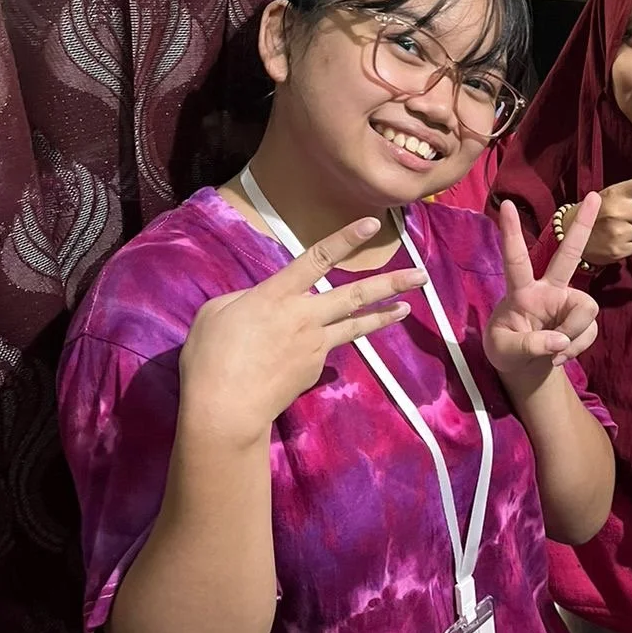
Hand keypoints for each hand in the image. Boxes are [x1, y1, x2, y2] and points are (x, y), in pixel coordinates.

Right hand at [180, 218, 425, 443]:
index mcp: (276, 295)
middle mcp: (304, 316)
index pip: (317, 258)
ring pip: (355, 325)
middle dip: (391, 283)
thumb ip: (246, 299)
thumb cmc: (211, 357)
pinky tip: (319, 354)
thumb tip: (264, 303)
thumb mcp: (217, 313)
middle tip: (420, 275)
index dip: (345, 239)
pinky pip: (326, 351)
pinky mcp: (314, 370)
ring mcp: (314, 345)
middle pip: (354, 295)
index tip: (371, 224)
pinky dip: (327, 347)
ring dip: (383, 315)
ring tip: (408, 307)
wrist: (226, 408)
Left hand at [486, 193, 601, 385]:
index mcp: (521, 291)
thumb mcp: (505, 352)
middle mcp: (548, 289)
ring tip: (553, 352)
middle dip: (581, 226)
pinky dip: (575, 348)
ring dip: (573, 336)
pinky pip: (589, 332)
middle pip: (569, 254)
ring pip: (586, 309)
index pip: (515, 259)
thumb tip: (561, 339)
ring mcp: (568, 302)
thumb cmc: (506, 351)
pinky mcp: (581, 319)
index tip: (507, 205)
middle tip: (593, 196)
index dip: (511, 234)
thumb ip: (530, 345)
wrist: (524, 368)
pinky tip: (558, 354)